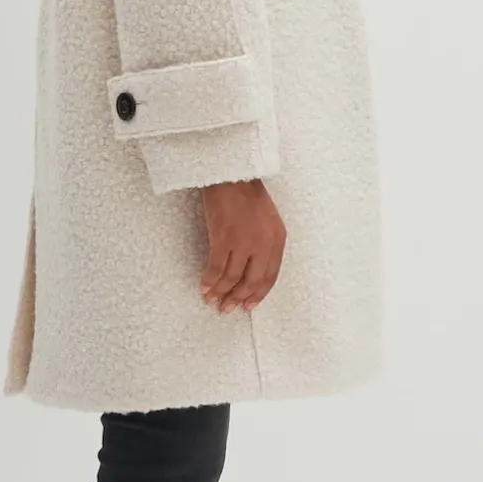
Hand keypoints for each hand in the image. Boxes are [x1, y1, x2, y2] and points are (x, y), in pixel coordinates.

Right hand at [198, 178, 286, 312]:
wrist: (231, 173)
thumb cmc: (246, 192)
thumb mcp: (267, 218)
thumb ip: (264, 242)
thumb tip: (252, 268)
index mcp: (278, 239)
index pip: (270, 276)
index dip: (258, 294)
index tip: (248, 305)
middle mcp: (263, 243)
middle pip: (251, 281)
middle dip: (238, 298)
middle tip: (227, 308)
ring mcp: (244, 242)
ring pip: (232, 278)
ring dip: (221, 293)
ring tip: (212, 301)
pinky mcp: (223, 238)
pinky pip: (216, 268)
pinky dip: (209, 280)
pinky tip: (204, 287)